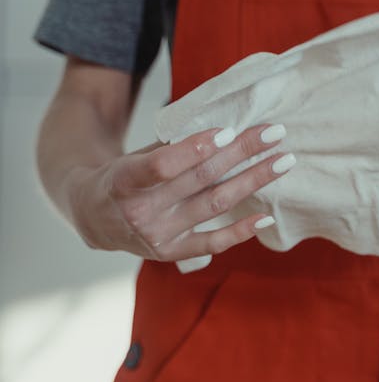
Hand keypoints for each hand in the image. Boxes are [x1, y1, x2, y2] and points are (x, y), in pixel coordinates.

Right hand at [69, 123, 294, 260]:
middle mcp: (140, 212)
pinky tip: (265, 215)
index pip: (162, 164)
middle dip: (241, 153)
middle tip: (275, 134)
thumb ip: (172, 147)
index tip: (229, 130)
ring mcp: (157, 236)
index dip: (196, 148)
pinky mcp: (171, 253)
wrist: (93, 218)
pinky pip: (213, 242)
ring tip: (282, 162)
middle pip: (201, 179)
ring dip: (253, 181)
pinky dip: (241, 230)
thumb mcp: (134, 156)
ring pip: (215, 204)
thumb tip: (224, 127)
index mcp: (124, 180)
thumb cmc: (122, 177)